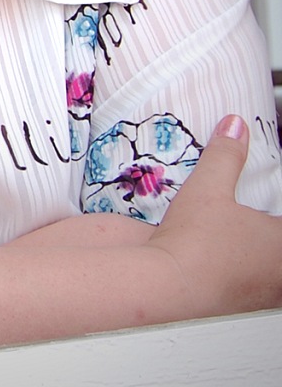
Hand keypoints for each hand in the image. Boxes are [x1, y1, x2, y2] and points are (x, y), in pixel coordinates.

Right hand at [146, 115, 281, 317]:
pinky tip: (229, 256)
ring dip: (266, 254)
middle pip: (280, 246)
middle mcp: (278, 274)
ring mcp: (261, 294)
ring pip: (275, 272)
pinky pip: (257, 286)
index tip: (271, 202)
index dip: (277, 209)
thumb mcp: (209, 187)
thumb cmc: (193, 244)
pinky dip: (249, 271)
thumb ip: (225, 154)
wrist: (162, 285)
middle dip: (272, 232)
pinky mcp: (239, 304)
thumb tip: (234, 127)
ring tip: (250, 235)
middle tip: (263, 217)